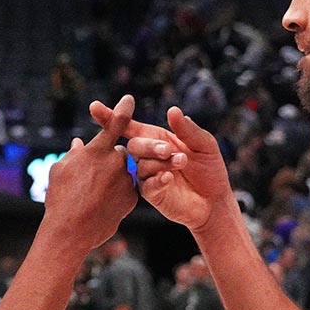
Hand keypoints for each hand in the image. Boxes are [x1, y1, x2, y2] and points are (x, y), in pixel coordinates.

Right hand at [44, 95, 138, 249]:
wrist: (71, 231)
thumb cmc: (60, 198)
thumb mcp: (60, 171)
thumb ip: (73, 155)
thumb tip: (78, 143)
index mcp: (97, 151)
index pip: (116, 123)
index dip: (123, 109)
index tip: (130, 99)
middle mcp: (116, 162)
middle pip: (117, 153)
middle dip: (107, 160)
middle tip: (90, 178)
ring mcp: (126, 180)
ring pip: (121, 173)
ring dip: (111, 179)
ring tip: (92, 196)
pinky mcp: (132, 198)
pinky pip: (125, 190)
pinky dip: (115, 194)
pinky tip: (101, 205)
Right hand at [89, 103, 231, 232]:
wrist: (215, 200)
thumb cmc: (209, 169)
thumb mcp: (204, 144)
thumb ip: (187, 129)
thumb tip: (172, 110)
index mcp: (157, 138)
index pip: (130, 127)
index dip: (111, 118)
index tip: (94, 108)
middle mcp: (148, 156)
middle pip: (133, 146)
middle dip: (149, 146)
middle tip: (168, 149)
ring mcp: (148, 176)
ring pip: (140, 165)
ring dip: (160, 162)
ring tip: (182, 162)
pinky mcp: (152, 194)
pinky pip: (146, 185)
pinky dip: (157, 179)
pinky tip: (170, 177)